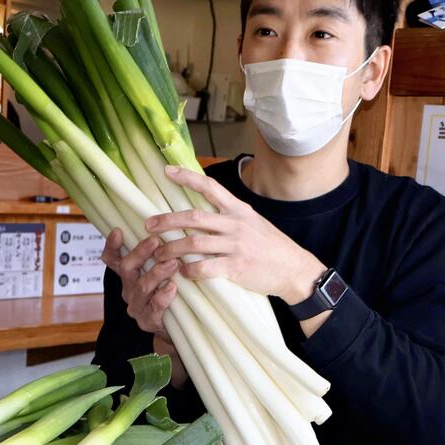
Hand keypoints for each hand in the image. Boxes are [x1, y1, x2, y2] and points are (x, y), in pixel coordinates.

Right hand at [100, 229, 177, 344]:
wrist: (179, 326)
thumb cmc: (171, 292)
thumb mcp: (164, 270)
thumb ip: (160, 253)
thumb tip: (167, 229)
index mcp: (128, 276)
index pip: (112, 259)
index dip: (111, 246)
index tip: (118, 231)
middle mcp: (128, 290)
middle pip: (126, 268)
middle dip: (140, 253)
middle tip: (155, 241)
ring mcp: (137, 307)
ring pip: (141, 286)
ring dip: (157, 273)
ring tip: (172, 262)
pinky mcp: (148, 321)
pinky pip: (154, 307)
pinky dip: (163, 296)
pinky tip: (172, 287)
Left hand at [146, 166, 326, 303]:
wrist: (295, 270)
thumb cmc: (272, 247)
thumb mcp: (254, 223)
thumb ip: (230, 217)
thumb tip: (205, 212)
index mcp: (238, 210)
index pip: (210, 187)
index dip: (187, 177)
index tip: (166, 171)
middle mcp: (235, 224)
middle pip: (193, 217)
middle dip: (167, 221)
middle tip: (148, 225)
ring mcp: (236, 245)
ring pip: (194, 243)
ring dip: (172, 249)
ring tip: (158, 254)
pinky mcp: (237, 267)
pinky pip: (205, 267)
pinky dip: (190, 270)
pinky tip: (183, 273)